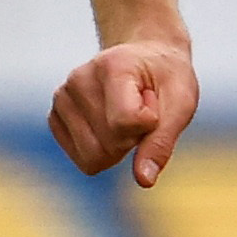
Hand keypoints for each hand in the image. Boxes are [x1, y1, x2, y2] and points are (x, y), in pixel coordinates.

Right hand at [49, 39, 201, 184]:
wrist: (146, 56)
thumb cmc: (167, 78)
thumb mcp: (181, 103)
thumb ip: (161, 142)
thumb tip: (143, 180)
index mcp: (112, 67)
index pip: (124, 123)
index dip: (150, 124)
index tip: (154, 101)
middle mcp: (79, 79)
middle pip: (108, 145)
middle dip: (133, 138)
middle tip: (142, 109)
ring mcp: (62, 98)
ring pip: (92, 157)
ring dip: (117, 146)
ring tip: (126, 116)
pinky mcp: (55, 116)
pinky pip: (82, 159)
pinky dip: (102, 150)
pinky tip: (109, 124)